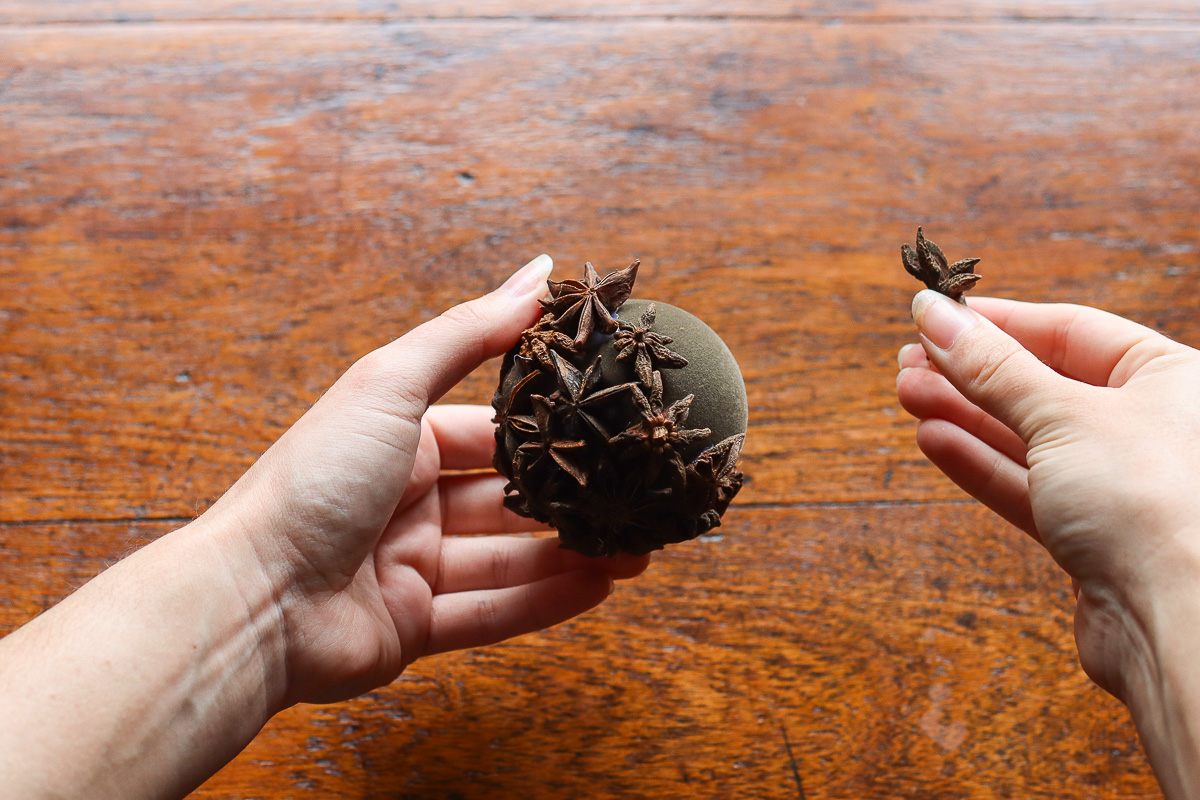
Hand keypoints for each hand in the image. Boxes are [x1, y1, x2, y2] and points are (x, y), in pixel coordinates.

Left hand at [199, 254, 649, 704]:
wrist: (250, 600)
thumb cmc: (312, 481)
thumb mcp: (392, 386)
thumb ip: (468, 333)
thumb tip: (539, 272)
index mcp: (398, 442)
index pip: (487, 431)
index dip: (545, 430)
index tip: (606, 425)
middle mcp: (407, 502)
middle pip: (506, 499)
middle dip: (570, 500)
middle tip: (636, 495)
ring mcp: (411, 567)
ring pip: (509, 559)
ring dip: (573, 554)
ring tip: (639, 550)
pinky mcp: (413, 627)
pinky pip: (492, 613)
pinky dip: (547, 602)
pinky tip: (601, 587)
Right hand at [896, 290, 1199, 797]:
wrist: (1177, 621)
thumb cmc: (1153, 503)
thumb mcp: (1062, 412)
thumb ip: (992, 366)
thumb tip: (934, 315)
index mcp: (1170, 377)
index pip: (1070, 330)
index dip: (998, 322)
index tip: (935, 315)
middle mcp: (1150, 426)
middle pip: (1042, 384)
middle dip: (970, 372)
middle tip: (907, 360)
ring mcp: (1118, 483)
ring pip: (1027, 437)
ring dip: (964, 415)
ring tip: (907, 394)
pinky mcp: (1090, 535)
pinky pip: (1026, 486)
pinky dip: (979, 462)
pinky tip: (933, 439)